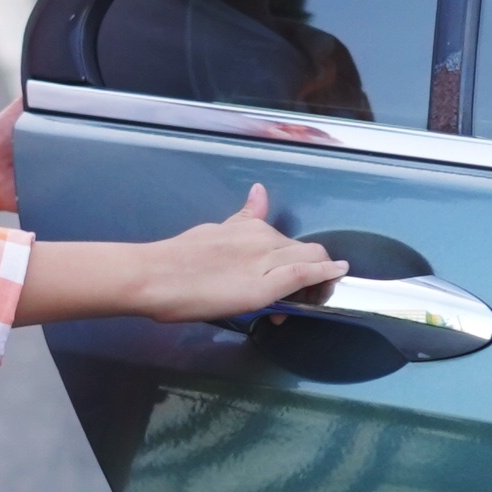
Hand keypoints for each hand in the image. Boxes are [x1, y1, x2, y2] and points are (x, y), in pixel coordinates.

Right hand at [14, 185, 347, 327]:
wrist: (153, 276)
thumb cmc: (171, 263)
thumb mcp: (210, 232)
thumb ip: (238, 220)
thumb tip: (258, 194)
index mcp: (245, 227)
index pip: (282, 239)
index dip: (292, 258)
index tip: (293, 276)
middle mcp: (259, 236)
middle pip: (299, 249)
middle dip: (305, 270)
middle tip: (298, 297)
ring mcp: (264, 258)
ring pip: (307, 259)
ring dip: (316, 275)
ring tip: (313, 295)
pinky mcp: (266, 282)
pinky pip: (305, 273)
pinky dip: (325, 273)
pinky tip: (338, 273)